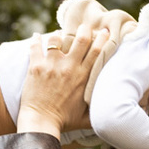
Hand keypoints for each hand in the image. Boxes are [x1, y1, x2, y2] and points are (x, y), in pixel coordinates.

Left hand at [17, 23, 110, 138]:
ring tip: (58, 35)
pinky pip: (35, 46)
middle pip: (81, 39)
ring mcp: (52, 65)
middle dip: (84, 30)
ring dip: (58, 35)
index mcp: (83, 76)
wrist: (41, 122)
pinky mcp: (36, 66)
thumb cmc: (64, 121)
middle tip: (84, 26)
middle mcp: (69, 67)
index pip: (96, 51)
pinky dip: (35, 39)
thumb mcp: (87, 117)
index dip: (102, 38)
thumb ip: (98, 111)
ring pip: (57, 39)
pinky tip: (36, 36)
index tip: (104, 31)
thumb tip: (112, 113)